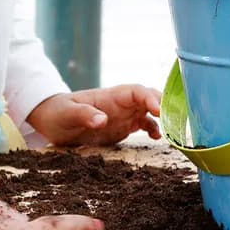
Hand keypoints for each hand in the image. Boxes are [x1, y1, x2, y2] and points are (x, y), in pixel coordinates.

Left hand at [27, 85, 162, 146]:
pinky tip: (158, 138)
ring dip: (163, 118)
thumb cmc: (58, 113)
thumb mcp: (66, 114)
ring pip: (150, 111)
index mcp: (110, 96)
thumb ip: (84, 115)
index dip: (150, 97)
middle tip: (176, 120)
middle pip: (149, 98)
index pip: (136, 91)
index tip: (159, 110)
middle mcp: (121, 104)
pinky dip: (154, 129)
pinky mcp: (123, 127)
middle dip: (165, 105)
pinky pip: (144, 124)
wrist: (52, 121)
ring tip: (173, 130)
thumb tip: (102, 120)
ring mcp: (124, 115)